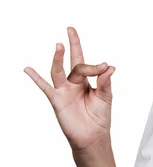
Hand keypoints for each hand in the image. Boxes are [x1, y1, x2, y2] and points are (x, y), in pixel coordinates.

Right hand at [24, 26, 115, 151]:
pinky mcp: (57, 100)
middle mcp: (74, 83)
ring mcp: (64, 91)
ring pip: (58, 71)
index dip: (96, 65)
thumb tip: (110, 66)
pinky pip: (45, 88)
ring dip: (58, 58)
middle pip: (74, 63)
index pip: (88, 65)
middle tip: (71, 30)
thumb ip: (106, 82)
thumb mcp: (106, 97)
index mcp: (87, 81)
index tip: (105, 67)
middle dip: (73, 46)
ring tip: (59, 45)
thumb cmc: (99, 116)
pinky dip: (36, 78)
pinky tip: (27, 69)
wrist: (93, 136)